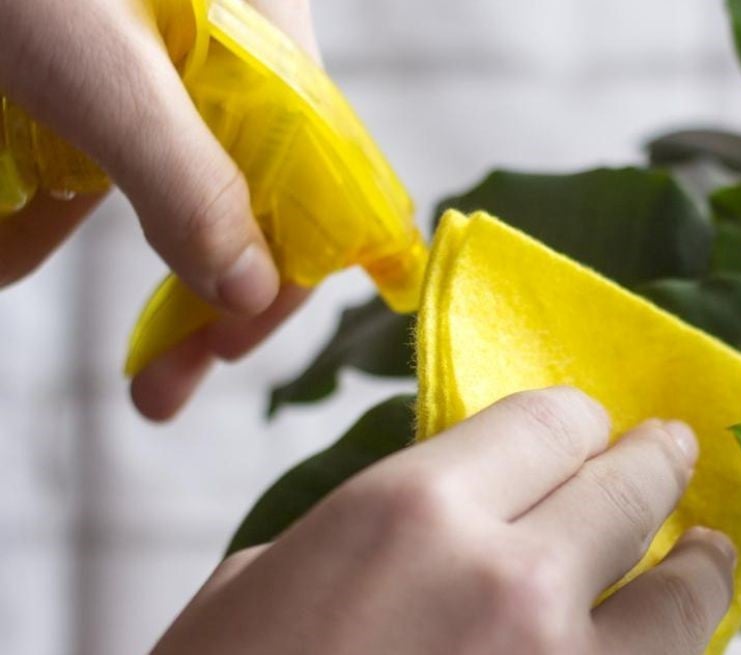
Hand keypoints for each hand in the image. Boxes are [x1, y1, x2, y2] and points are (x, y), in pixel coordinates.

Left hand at [0, 0, 322, 419]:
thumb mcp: (101, 74)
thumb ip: (188, 184)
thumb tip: (254, 291)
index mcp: (271, 49)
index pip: (318, 189)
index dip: (281, 280)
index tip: (222, 354)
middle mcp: (229, 59)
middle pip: (242, 200)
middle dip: (195, 297)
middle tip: (159, 389)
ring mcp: (154, 61)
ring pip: (155, 185)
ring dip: (95, 255)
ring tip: (37, 301)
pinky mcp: (87, 64)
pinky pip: (86, 152)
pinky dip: (41, 208)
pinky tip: (5, 250)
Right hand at [154, 387, 736, 654]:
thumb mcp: (258, 589)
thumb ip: (371, 529)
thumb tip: (451, 509)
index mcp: (413, 515)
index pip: (550, 424)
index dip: (577, 424)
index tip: (590, 430)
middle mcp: (511, 582)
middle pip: (630, 490)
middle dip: (654, 465)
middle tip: (671, 452)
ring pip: (684, 602)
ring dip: (699, 571)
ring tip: (706, 555)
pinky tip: (665, 646)